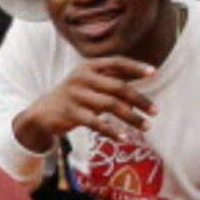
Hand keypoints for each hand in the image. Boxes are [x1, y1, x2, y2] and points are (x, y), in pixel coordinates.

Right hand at [12, 57, 157, 150]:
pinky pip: (96, 123)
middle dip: (140, 99)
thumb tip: (143, 84)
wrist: (43, 111)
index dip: (135, 67)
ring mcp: (76, 95)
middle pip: (118, 87)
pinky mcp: (71, 113)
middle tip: (155, 111)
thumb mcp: (89, 81)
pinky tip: (124, 137)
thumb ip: (111, 79)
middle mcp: (81, 77)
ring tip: (146, 126)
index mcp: (88, 66)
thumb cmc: (75, 95)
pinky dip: (112, 131)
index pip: (116, 62)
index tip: (153, 73)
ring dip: (132, 117)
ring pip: (111, 105)